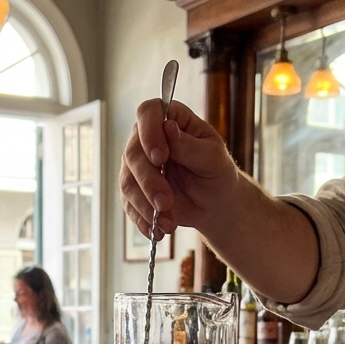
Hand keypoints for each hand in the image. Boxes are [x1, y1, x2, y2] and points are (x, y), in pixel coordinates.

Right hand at [120, 100, 240, 239]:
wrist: (215, 202)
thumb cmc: (216, 172)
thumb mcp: (212, 157)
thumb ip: (190, 145)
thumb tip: (168, 128)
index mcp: (168, 119)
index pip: (148, 113)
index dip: (149, 132)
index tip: (160, 157)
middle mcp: (147, 139)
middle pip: (133, 154)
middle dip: (149, 182)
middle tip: (165, 202)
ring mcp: (137, 166)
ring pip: (127, 183)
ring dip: (145, 205)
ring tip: (168, 223)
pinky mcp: (134, 190)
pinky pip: (129, 205)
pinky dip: (142, 220)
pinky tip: (157, 231)